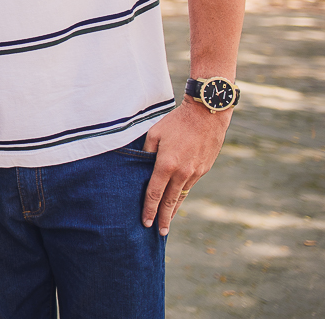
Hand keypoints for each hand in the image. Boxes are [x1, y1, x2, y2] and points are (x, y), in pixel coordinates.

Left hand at [142, 97, 231, 234]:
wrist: (207, 116)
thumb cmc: (176, 122)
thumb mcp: (154, 133)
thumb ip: (146, 151)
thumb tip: (142, 165)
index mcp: (166, 164)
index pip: (155, 193)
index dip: (149, 209)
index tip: (146, 222)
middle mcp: (182, 173)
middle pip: (170, 201)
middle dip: (163, 218)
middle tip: (159, 232)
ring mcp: (195, 172)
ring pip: (181, 196)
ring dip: (174, 210)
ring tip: (168, 222)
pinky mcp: (204, 169)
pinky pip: (190, 186)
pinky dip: (183, 196)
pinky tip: (178, 201)